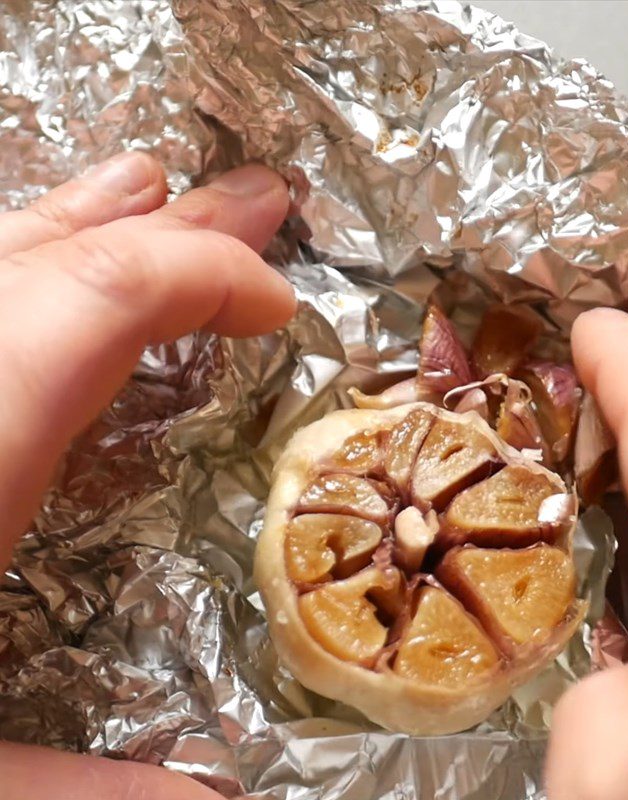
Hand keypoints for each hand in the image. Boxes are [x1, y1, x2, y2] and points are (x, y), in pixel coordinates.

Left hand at [0, 152, 295, 798]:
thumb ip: (75, 788)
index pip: (92, 302)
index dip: (202, 278)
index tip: (281, 304)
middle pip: (49, 261)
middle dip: (170, 226)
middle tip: (257, 200)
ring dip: (84, 222)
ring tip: (152, 185)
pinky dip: (17, 270)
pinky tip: (34, 255)